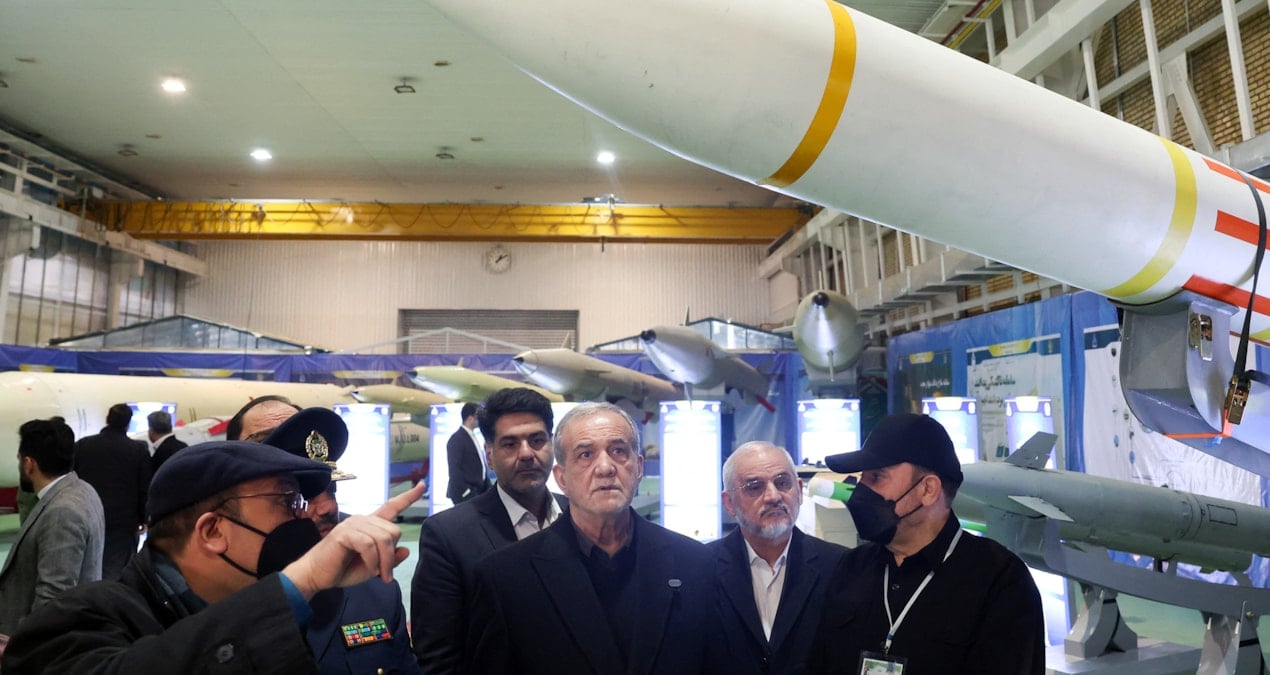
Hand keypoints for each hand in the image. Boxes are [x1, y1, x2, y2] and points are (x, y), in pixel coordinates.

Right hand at [282, 482, 424, 598]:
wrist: (316, 576)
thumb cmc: (343, 569)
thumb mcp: (373, 567)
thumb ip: (389, 559)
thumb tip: (406, 550)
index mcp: (370, 525)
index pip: (392, 506)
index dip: (408, 496)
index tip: (423, 484)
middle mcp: (363, 519)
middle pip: (393, 531)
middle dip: (392, 555)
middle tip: (385, 575)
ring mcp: (353, 524)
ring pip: (383, 539)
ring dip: (384, 562)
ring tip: (378, 575)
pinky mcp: (344, 533)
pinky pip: (369, 545)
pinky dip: (373, 560)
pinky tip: (369, 569)